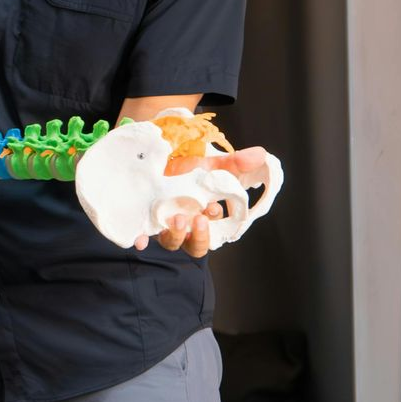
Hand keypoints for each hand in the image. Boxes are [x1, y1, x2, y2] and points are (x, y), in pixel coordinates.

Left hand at [131, 148, 271, 256]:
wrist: (162, 157)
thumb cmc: (191, 167)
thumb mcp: (213, 165)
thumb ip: (235, 163)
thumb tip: (260, 155)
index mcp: (206, 218)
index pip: (213, 233)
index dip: (214, 225)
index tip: (214, 208)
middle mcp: (187, 227)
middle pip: (195, 246)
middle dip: (199, 237)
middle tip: (199, 220)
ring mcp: (166, 225)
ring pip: (171, 242)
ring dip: (175, 235)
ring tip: (177, 219)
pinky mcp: (146, 219)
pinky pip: (141, 237)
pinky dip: (141, 241)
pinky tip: (140, 240)